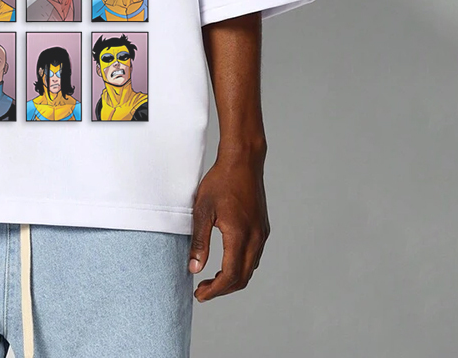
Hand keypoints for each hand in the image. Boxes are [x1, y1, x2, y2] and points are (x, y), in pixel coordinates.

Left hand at [187, 150, 268, 300]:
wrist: (243, 161)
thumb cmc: (220, 181)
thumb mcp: (202, 210)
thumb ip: (199, 241)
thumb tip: (194, 268)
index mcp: (240, 236)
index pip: (230, 276)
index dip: (215, 290)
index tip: (199, 295)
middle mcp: (255, 238)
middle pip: (242, 278)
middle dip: (222, 289)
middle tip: (202, 290)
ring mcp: (261, 234)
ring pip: (250, 268)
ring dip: (232, 279)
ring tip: (211, 279)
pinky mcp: (263, 228)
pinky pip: (254, 256)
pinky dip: (241, 266)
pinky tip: (226, 261)